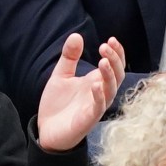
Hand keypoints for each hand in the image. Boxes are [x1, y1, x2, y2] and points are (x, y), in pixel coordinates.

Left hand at [37, 33, 125, 151]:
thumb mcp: (61, 76)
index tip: (111, 39)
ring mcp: (97, 106)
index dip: (117, 53)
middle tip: (106, 46)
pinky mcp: (89, 118)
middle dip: (115, 60)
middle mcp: (101, 93)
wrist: (48, 131)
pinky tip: (95, 85)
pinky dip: (99, 96)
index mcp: (97, 82)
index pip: (115, 66)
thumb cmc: (58, 105)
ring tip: (103, 61)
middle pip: (117, 75)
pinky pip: (99, 107)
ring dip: (109, 75)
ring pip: (111, 89)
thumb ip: (69, 57)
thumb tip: (76, 35)